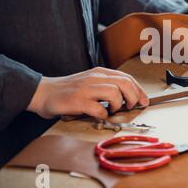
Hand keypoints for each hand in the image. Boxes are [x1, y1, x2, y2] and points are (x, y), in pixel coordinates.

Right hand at [27, 67, 148, 119]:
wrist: (43, 92)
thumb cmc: (68, 90)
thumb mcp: (90, 81)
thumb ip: (107, 85)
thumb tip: (128, 96)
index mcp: (99, 72)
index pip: (126, 77)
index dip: (138, 89)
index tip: (144, 100)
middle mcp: (94, 78)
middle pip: (124, 83)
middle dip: (133, 96)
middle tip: (131, 106)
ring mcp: (86, 89)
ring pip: (114, 93)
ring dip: (118, 104)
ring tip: (112, 110)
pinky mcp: (77, 101)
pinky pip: (98, 108)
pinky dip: (103, 114)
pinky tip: (99, 115)